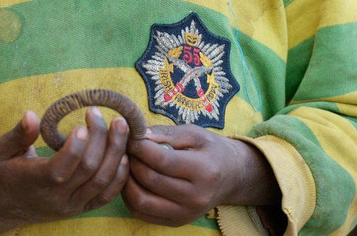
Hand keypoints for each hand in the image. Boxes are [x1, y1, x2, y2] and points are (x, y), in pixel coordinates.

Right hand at [0, 107, 129, 235]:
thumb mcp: (3, 150)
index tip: (82, 123)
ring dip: (116, 151)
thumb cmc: (4, 171)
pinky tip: (124, 153)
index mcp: (35, 182)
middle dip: (100, 138)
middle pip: (88, 169)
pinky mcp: (81, 209)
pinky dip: (120, 175)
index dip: (75, 146)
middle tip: (98, 113)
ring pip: (102, 181)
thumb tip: (31, 114)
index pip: (60, 168)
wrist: (3, 206)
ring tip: (119, 125)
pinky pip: (107, 195)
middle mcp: (56, 198)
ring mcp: (71, 206)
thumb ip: (19, 134)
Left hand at [122, 125, 279, 226]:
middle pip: (150, 180)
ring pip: (141, 201)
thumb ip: (166, 133)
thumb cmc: (211, 150)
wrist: (231, 177)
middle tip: (125, 146)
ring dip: (126, 180)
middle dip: (131, 160)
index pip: (163, 161)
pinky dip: (130, 196)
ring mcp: (185, 214)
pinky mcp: (175, 222)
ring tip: (126, 162)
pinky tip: (130, 179)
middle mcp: (195, 198)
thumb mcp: (194, 134)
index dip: (141, 147)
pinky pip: (142, 213)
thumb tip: (139, 135)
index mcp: (203, 171)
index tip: (130, 135)